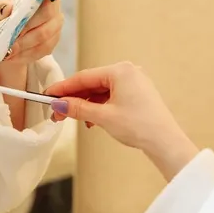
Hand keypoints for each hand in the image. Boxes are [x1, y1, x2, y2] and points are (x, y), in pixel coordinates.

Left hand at [0, 0, 76, 66]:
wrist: (3, 35)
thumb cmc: (2, 16)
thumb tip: (7, 9)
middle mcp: (54, 5)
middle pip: (48, 13)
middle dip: (27, 26)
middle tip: (10, 37)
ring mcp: (56, 24)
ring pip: (45, 35)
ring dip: (25, 44)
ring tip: (7, 50)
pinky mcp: (52, 42)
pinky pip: (42, 49)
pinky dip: (25, 54)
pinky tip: (12, 56)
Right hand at [45, 62, 198, 179]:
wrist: (165, 142)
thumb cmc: (139, 126)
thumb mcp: (103, 117)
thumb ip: (78, 108)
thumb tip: (58, 105)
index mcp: (120, 71)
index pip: (83, 77)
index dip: (63, 88)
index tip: (48, 96)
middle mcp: (128, 72)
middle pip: (92, 83)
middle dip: (74, 99)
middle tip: (57, 113)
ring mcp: (134, 82)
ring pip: (101, 91)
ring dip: (86, 105)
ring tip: (75, 120)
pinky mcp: (137, 94)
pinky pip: (111, 96)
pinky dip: (100, 107)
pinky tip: (92, 121)